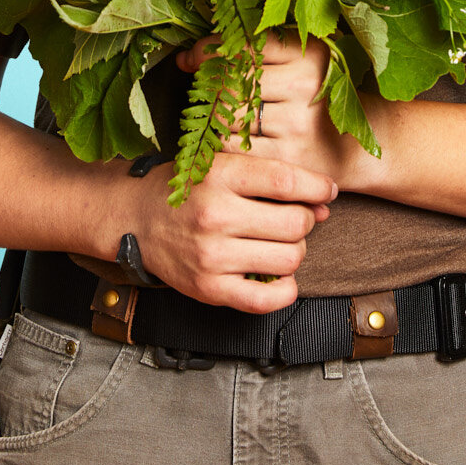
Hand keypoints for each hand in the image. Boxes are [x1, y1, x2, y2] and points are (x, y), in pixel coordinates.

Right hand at [125, 147, 336, 313]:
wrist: (137, 218)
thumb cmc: (187, 188)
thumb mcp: (223, 164)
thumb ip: (271, 178)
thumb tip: (323, 202)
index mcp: (220, 176)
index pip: (287, 182)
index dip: (318, 187)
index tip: (328, 190)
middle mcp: (215, 216)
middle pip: (295, 224)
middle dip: (306, 220)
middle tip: (295, 217)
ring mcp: (212, 256)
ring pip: (288, 259)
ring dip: (295, 251)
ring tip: (280, 242)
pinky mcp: (209, 289)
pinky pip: (266, 300)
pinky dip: (285, 290)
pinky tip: (280, 276)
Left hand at [176, 31, 384, 191]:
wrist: (360, 148)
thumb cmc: (320, 100)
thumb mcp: (302, 64)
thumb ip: (255, 52)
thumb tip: (186, 57)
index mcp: (309, 54)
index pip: (245, 45)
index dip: (209, 49)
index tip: (192, 57)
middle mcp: (305, 85)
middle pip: (232, 79)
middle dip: (207, 84)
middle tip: (201, 89)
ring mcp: (297, 124)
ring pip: (229, 113)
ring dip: (210, 114)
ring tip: (211, 114)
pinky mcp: (289, 159)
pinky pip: (235, 148)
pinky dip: (220, 143)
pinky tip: (222, 139)